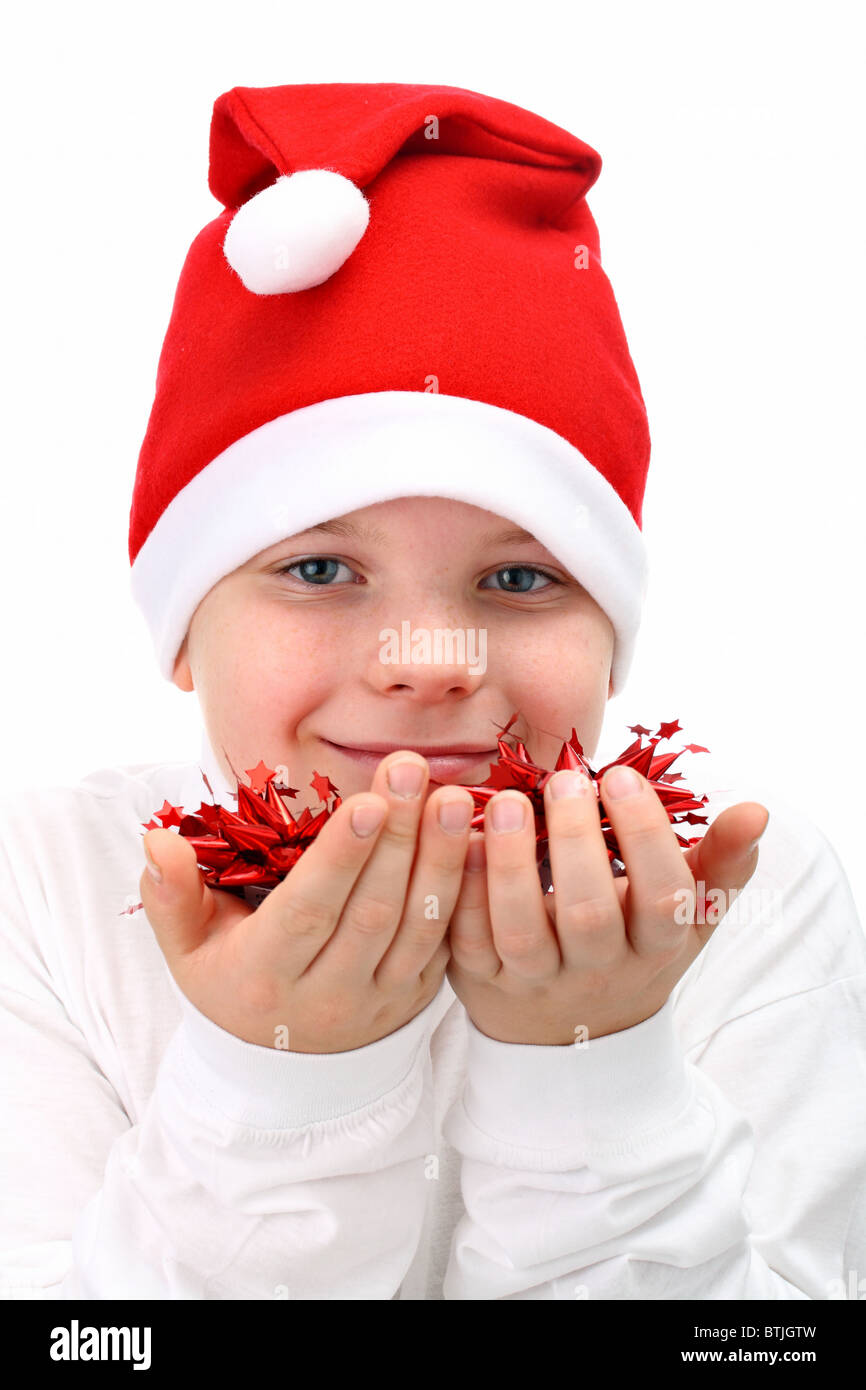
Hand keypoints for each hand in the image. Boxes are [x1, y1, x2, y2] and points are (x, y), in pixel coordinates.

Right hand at [139, 752, 474, 1051]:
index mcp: (268, 977)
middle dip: (398, 836)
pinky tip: (476, 841)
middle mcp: (330, 995)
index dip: (340, 858)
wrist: (282, 1070)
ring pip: (418, 926)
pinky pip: (447, 944)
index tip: (366, 802)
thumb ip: (173, 896)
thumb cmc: (231, 982)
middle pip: (372, 910)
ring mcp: (380, 999)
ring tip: (453, 797)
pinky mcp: (418, 997)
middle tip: (414, 769)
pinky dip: (464, 893)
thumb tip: (157, 840)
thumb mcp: (188, 950)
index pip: (309, 911)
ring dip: (440, 858)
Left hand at [446, 765, 769, 1043]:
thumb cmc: (636, 946)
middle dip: (576, 842)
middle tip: (566, 779)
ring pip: (520, 931)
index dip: (645, 838)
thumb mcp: (688, 916)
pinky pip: (465, 939)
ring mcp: (535, 978)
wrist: (573, 1037)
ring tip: (509, 803)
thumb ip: (722, 862)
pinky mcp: (480, 979)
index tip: (621, 777)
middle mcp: (595, 969)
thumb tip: (757, 810)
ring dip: (510, 865)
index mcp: (654, 946)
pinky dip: (463, 891)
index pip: (663, 899)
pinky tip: (462, 840)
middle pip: (588, 916)